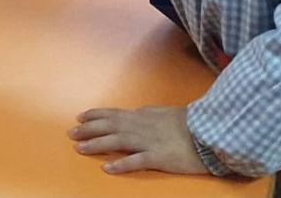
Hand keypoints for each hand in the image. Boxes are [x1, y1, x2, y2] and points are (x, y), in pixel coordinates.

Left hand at [68, 105, 207, 174]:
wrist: (210, 132)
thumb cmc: (189, 123)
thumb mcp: (163, 113)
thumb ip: (147, 115)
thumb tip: (135, 114)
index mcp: (142, 115)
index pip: (113, 113)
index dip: (95, 115)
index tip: (79, 117)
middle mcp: (141, 126)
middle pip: (109, 126)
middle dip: (88, 129)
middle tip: (71, 133)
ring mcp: (149, 141)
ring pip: (117, 141)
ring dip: (97, 144)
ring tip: (80, 148)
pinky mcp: (159, 157)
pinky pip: (137, 161)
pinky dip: (121, 163)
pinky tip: (108, 168)